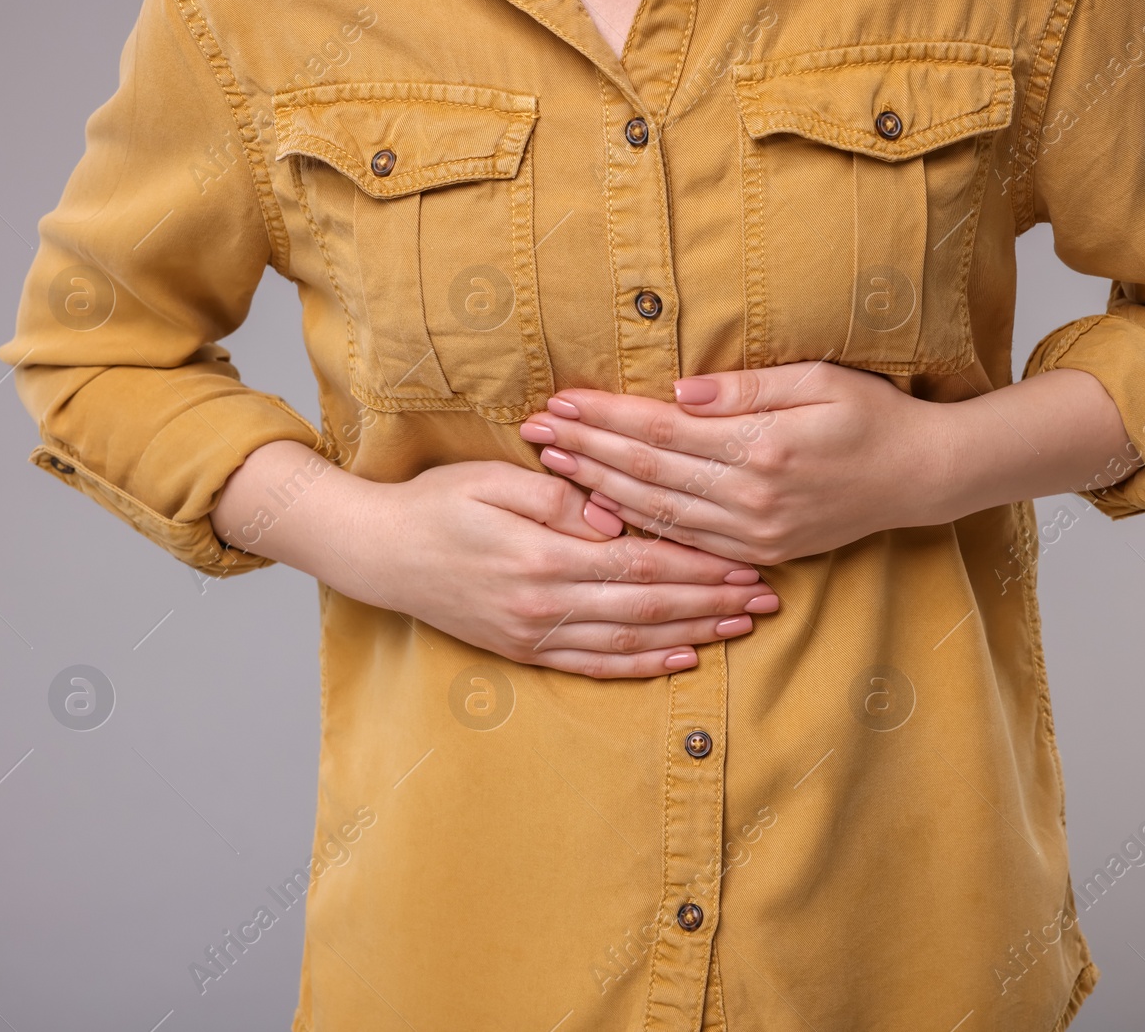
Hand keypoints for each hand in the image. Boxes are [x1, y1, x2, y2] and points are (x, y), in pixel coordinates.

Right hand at [211, 441, 780, 678]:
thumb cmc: (437, 503)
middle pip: (648, 606)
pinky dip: (642, 666)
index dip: (699, 565)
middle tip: (766, 598)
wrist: (377, 553)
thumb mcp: (492, 478)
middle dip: (713, 602)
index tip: (746, 562)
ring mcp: (534, 634)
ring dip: (692, 635)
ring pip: (630, 641)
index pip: (641, 562)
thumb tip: (612, 516)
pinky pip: (594, 665)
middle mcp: (544, 604)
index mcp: (543, 556)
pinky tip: (681, 659)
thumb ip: (557, 496)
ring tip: (741, 626)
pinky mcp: (524, 650)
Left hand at [517, 361, 950, 564]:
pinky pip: (685, 543)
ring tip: (553, 465)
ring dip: (599, 488)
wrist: (920, 477)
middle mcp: (752, 497)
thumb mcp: (820, 381)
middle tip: (535, 430)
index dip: (606, 415)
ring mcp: (754, 532)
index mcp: (762, 447)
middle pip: (647, 472)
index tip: (561, 400)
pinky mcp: (760, 551)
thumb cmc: (873, 415)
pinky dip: (639, 526)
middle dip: (586, 449)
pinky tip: (602, 509)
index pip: (662, 429)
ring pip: (657, 512)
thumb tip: (680, 390)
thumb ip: (747, 388)